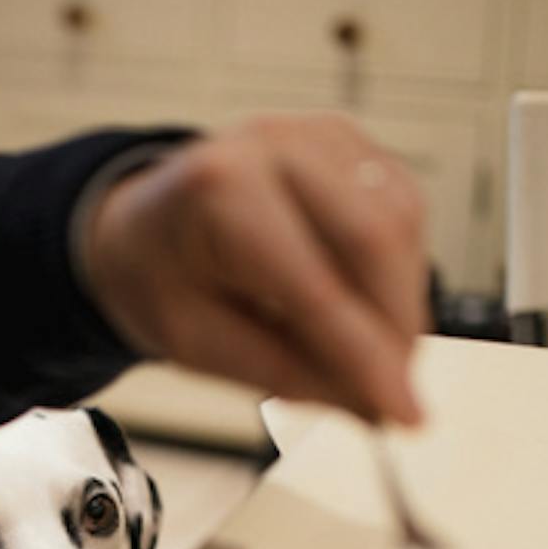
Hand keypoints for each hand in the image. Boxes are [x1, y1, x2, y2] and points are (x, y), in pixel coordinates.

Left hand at [84, 115, 428, 425]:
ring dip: (402, 301)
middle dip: (396, 329)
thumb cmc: (160, 278)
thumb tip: (371, 403)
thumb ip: (285, 371)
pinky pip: (402, 206)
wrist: (141, 225)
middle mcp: (273, 145)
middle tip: (393, 394)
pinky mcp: (347, 142)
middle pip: (375, 239)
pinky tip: (372, 306)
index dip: (367, 356)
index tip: (406, 414)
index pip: (315, 285)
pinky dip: (400, 267)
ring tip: (374, 355)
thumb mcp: (197, 343)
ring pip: (400, 221)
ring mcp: (315, 135)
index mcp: (218, 190)